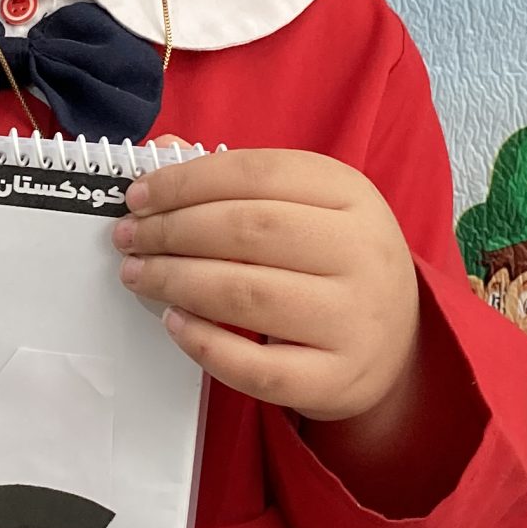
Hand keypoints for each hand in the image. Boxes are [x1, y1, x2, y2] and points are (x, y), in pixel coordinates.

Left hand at [113, 147, 419, 420]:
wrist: (397, 342)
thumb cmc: (332, 262)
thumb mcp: (306, 207)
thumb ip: (238, 180)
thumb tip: (163, 149)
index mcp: (352, 194)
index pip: (257, 173)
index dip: (186, 181)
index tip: (138, 195)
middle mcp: (362, 252)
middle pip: (247, 230)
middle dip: (172, 231)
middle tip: (129, 238)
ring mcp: (354, 319)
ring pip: (246, 295)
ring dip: (175, 281)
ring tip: (138, 275)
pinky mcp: (336, 378)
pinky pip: (255, 366)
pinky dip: (204, 343)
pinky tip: (174, 322)